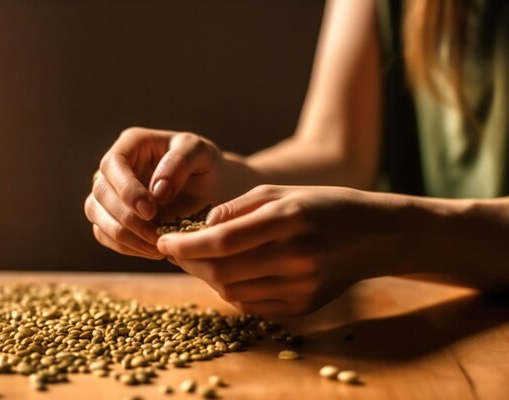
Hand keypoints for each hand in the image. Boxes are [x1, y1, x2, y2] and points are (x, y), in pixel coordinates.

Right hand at [84, 127, 228, 258]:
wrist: (210, 190)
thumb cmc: (204, 165)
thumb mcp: (200, 153)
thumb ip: (180, 163)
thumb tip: (156, 191)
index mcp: (131, 144)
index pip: (113, 164)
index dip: (126, 190)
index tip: (151, 211)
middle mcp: (114, 168)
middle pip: (100, 192)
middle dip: (127, 218)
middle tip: (157, 235)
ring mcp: (108, 193)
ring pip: (95, 214)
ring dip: (123, 236)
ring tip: (157, 246)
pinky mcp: (110, 217)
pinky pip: (103, 234)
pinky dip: (124, 246)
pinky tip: (151, 249)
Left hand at [157, 185, 412, 314]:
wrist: (374, 235)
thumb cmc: (322, 205)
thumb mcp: (279, 192)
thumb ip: (236, 208)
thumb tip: (200, 228)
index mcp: (287, 221)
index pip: (221, 242)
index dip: (184, 245)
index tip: (163, 241)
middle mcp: (296, 258)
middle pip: (222, 272)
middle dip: (189, 263)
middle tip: (176, 251)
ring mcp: (301, 287)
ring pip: (232, 292)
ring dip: (208, 277)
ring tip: (204, 259)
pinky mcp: (303, 307)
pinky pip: (251, 305)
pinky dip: (232, 290)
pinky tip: (232, 272)